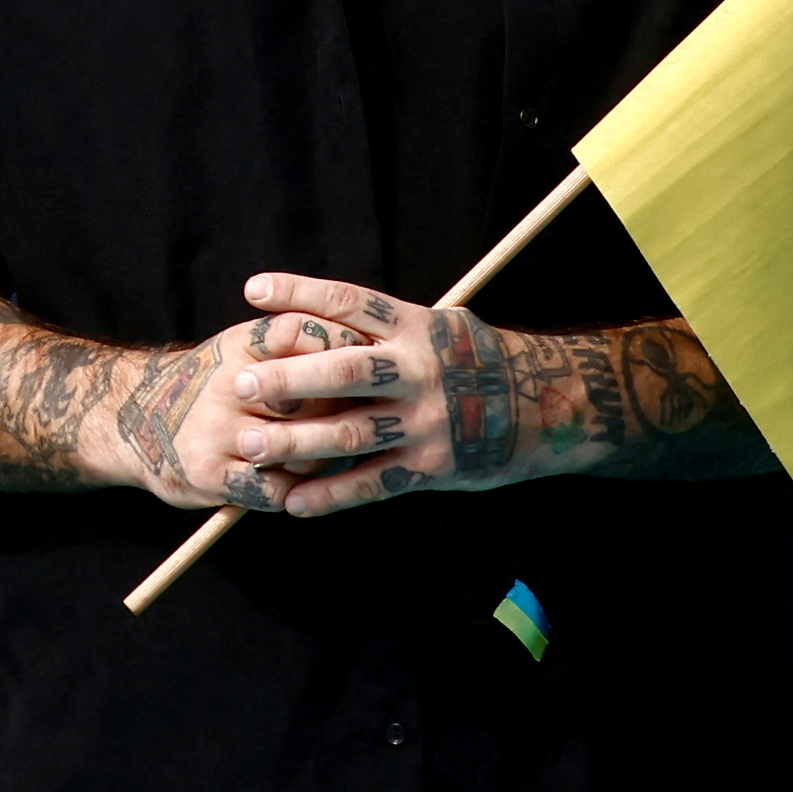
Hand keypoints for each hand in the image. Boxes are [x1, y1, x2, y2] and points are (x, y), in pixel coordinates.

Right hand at [104, 308, 345, 513]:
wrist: (132, 420)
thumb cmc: (210, 385)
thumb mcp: (239, 349)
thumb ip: (291, 346)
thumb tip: (369, 349)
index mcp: (240, 345)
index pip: (304, 332)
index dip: (341, 346)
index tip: (364, 361)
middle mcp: (228, 383)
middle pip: (315, 395)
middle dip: (340, 410)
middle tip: (356, 418)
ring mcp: (218, 430)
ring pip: (303, 449)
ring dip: (322, 458)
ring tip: (323, 456)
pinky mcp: (210, 473)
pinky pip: (276, 489)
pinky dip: (294, 491)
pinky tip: (292, 484)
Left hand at [212, 274, 582, 515]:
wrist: (552, 406)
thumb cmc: (479, 361)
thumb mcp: (441, 326)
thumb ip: (388, 325)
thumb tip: (316, 309)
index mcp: (416, 328)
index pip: (351, 302)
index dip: (301, 293)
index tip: (252, 290)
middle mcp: (419, 370)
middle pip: (345, 370)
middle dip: (290, 378)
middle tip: (240, 383)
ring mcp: (426, 421)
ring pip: (352, 433)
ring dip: (296, 442)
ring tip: (250, 446)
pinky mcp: (434, 465)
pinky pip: (375, 482)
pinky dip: (332, 494)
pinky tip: (293, 501)